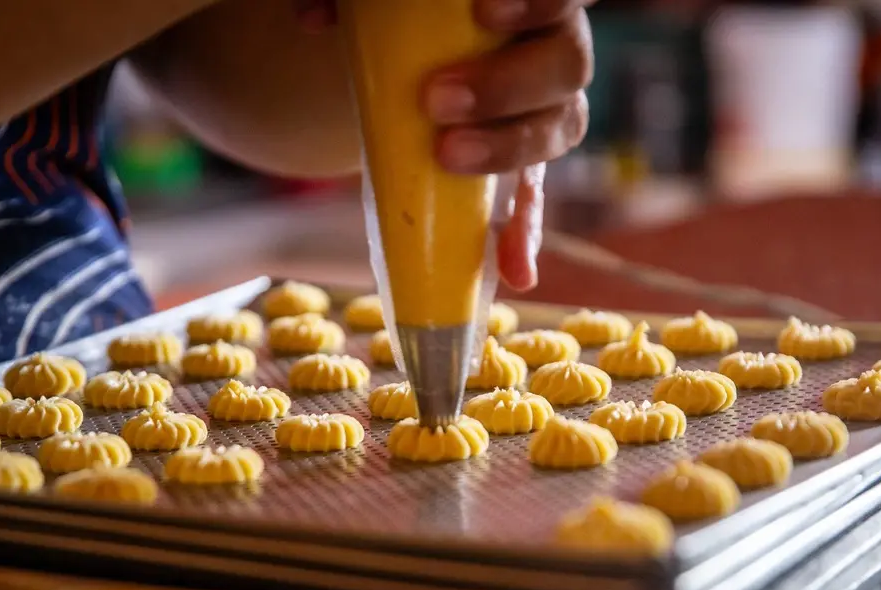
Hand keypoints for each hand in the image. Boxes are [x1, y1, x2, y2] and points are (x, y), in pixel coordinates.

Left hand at [295, 0, 594, 291]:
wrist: (408, 57)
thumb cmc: (408, 16)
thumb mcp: (385, 6)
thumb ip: (356, 0)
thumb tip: (313, 17)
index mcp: (532, 2)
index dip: (539, 1)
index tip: (483, 13)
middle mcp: (553, 48)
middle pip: (568, 66)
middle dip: (506, 86)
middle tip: (437, 99)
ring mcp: (544, 109)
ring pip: (561, 126)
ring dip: (507, 148)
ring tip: (447, 154)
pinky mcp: (521, 166)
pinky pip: (534, 203)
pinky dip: (522, 238)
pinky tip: (514, 272)